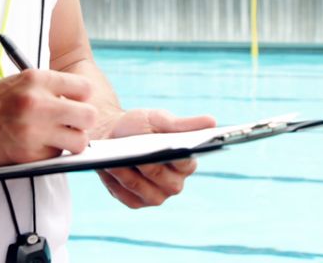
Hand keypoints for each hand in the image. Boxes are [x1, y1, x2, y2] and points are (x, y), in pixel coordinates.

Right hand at [0, 69, 97, 165]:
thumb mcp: (19, 82)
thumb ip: (49, 88)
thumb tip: (80, 100)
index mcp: (37, 79)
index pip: (85, 88)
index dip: (81, 97)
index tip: (74, 103)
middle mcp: (38, 103)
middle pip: (89, 116)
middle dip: (82, 121)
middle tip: (71, 123)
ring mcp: (35, 131)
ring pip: (79, 142)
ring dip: (71, 141)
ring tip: (56, 137)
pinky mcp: (29, 155)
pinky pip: (57, 156)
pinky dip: (51, 153)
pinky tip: (35, 145)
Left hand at [97, 109, 215, 208]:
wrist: (112, 134)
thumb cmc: (140, 126)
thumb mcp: (159, 119)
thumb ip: (184, 124)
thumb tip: (213, 121)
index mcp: (186, 162)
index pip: (186, 162)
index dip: (177, 156)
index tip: (168, 147)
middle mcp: (174, 183)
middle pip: (165, 179)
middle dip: (150, 167)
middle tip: (137, 156)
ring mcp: (156, 196)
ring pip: (145, 190)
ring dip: (130, 176)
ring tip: (116, 162)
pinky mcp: (135, 202)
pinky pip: (128, 197)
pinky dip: (118, 184)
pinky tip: (109, 170)